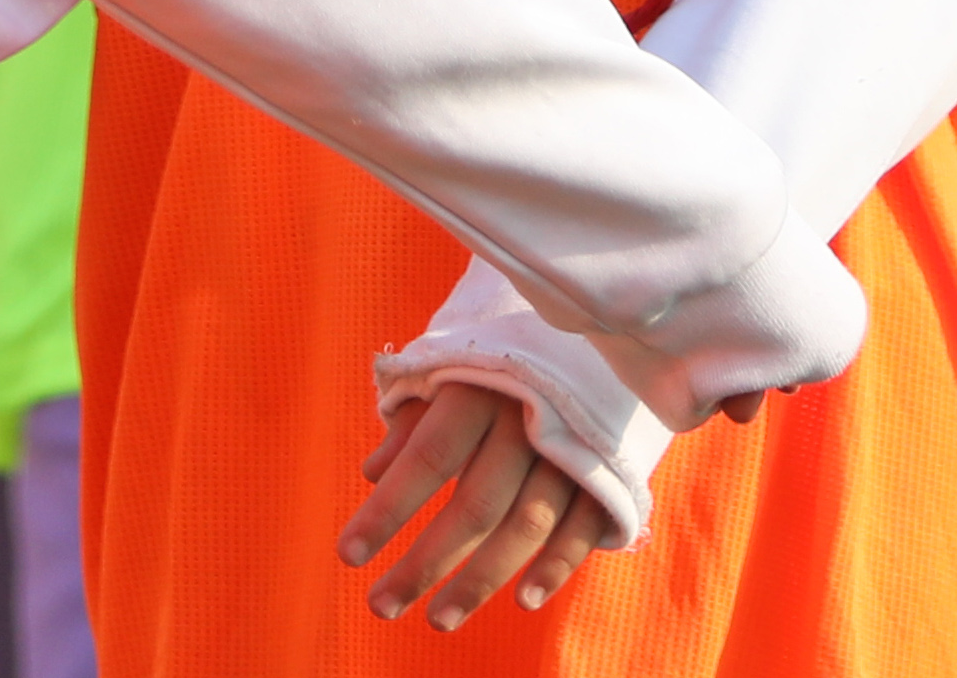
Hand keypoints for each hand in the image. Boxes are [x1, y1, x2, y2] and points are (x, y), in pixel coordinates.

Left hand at [336, 380, 618, 630]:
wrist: (596, 336)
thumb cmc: (501, 364)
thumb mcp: (452, 374)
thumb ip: (412, 422)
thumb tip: (373, 474)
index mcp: (481, 388)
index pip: (428, 458)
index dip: (388, 509)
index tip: (348, 555)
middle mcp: (528, 420)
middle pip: (475, 505)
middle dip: (425, 563)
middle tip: (381, 605)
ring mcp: (573, 447)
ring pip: (526, 525)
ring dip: (482, 579)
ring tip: (439, 619)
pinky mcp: (608, 469)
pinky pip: (584, 526)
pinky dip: (557, 565)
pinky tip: (525, 601)